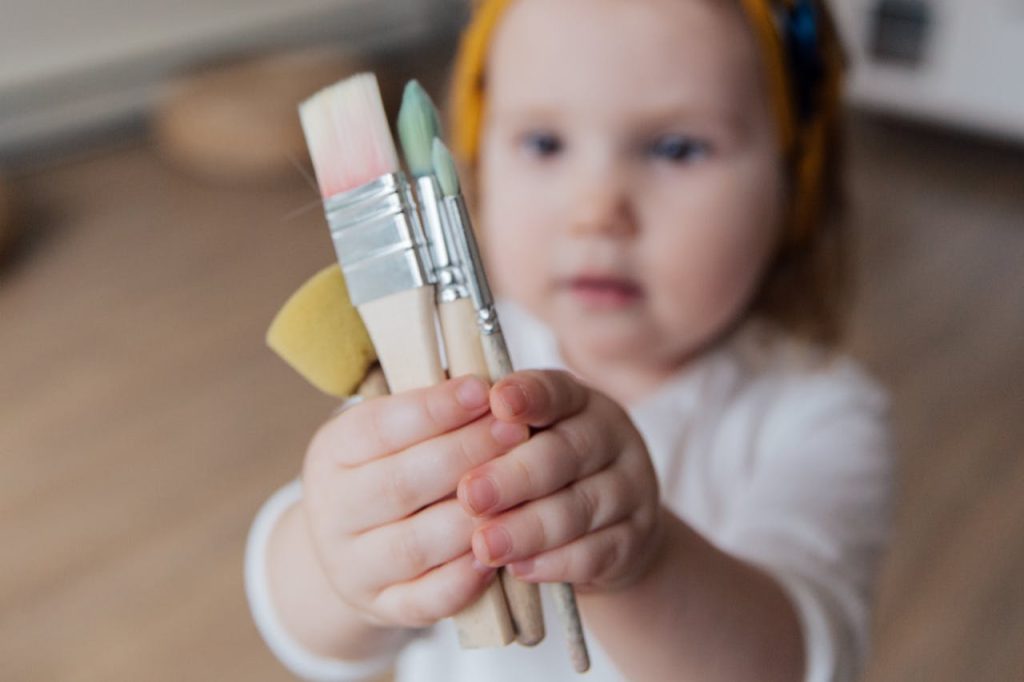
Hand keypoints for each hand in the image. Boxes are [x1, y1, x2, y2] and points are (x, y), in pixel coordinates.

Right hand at [300, 376, 529, 628]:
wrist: (356, 546)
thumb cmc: (394, 466)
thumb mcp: (395, 430)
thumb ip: (431, 408)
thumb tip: (489, 381)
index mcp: (331, 453)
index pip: (379, 427)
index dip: (434, 409)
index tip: (483, 390)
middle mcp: (331, 511)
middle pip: (401, 484)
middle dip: (466, 454)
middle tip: (518, 432)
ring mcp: (352, 566)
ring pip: (415, 544)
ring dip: (473, 517)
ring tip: (520, 490)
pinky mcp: (381, 608)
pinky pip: (425, 600)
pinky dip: (464, 580)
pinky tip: (499, 553)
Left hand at [457, 370, 662, 591]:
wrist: (606, 527)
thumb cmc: (542, 471)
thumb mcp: (523, 439)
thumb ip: (489, 430)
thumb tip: (440, 425)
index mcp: (577, 400)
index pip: (554, 390)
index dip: (528, 396)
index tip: (497, 403)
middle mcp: (610, 436)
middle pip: (564, 454)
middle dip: (513, 477)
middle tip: (470, 495)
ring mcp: (630, 488)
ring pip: (578, 508)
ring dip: (527, 528)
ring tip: (484, 544)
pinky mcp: (635, 539)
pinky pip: (596, 552)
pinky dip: (555, 563)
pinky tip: (520, 569)